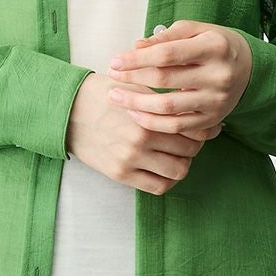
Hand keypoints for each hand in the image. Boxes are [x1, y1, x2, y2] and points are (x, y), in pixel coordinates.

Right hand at [64, 73, 214, 195]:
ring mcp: (130, 159)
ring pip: (178, 171)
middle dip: (195, 145)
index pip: (192, 128)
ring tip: (177, 155)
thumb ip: (162, 98)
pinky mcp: (120, 174)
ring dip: (183, 163)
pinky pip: (158, 187)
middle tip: (191, 140)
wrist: (68, 110)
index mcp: (147, 115)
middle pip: (189, 150)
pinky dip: (167, 180)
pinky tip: (163, 168)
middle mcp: (141, 139)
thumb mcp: (135, 88)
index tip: (207, 126)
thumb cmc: (104, 94)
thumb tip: (192, 104)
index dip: (204, 128)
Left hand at [105, 20, 252, 137]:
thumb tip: (136, 47)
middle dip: (133, 78)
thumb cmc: (214, 44)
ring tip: (116, 97)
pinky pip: (178, 127)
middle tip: (111, 77)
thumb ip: (166, 37)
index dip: (137, 58)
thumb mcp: (195, 30)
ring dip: (137, 103)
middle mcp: (218, 74)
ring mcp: (217, 100)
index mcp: (214, 46)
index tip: (115, 60)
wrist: (249, 69)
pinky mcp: (213, 119)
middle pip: (165, 79)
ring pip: (169, 107)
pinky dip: (153, 122)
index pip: (167, 53)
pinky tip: (135, 114)